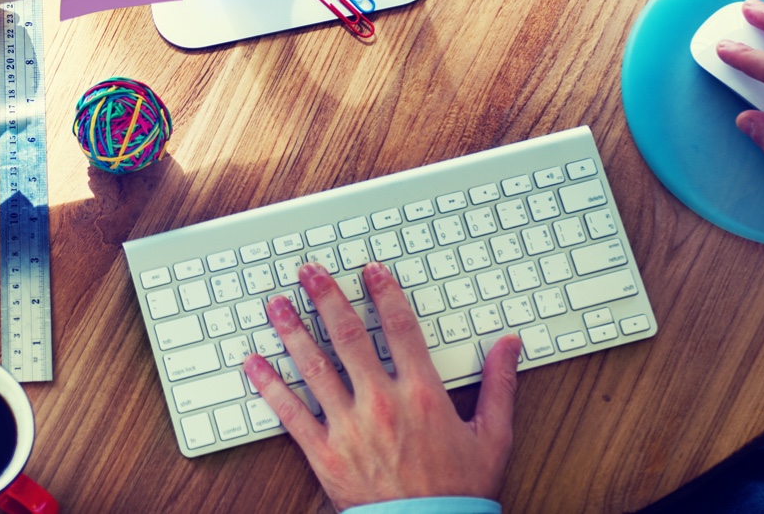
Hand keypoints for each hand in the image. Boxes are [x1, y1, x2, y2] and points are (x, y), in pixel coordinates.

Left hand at [242, 261, 521, 508]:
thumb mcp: (493, 437)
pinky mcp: (324, 454)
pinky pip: (291, 413)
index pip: (399, 328)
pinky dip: (269, 386)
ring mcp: (349, 427)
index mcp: (422, 394)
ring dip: (292, 331)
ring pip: (314, 367)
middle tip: (310, 272)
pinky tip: (253, 363)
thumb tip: (509, 344)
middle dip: (327, 298)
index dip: (384, 294)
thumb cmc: (459, 492)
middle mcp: (381, 403)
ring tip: (276, 305)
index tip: (370, 271)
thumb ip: (499, 385)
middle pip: (348, 337)